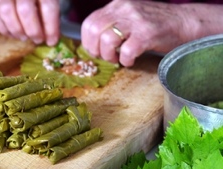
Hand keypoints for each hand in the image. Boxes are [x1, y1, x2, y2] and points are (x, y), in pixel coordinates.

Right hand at [0, 0, 59, 45]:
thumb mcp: (47, 0)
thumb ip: (49, 15)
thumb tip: (50, 38)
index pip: (48, 7)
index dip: (50, 27)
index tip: (52, 42)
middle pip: (25, 10)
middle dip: (32, 30)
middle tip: (37, 40)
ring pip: (7, 13)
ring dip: (17, 31)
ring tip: (23, 37)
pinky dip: (3, 29)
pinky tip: (12, 33)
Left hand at [81, 0, 222, 66]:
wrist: (184, 22)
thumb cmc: (155, 24)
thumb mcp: (129, 16)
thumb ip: (112, 23)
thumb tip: (92, 43)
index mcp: (117, 4)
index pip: (89, 22)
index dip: (87, 40)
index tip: (93, 50)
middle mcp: (124, 9)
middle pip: (95, 31)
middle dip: (95, 49)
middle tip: (104, 57)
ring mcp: (136, 21)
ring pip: (107, 40)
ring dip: (109, 56)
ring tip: (117, 59)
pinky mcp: (147, 34)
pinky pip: (126, 51)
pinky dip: (125, 60)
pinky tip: (130, 61)